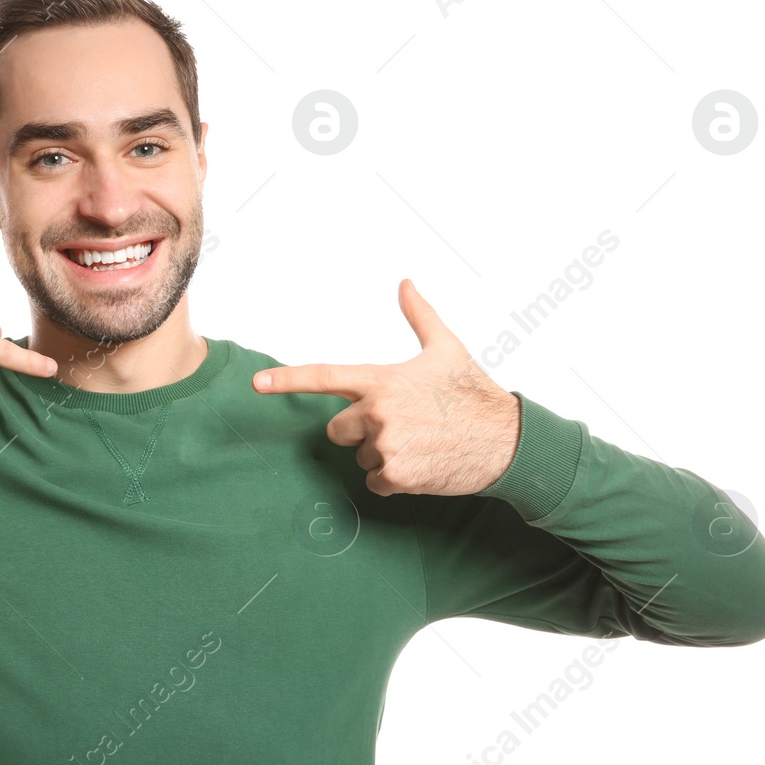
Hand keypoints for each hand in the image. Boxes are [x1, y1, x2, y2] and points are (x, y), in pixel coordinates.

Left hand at [253, 279, 520, 496]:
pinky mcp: (397, 476)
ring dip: (382, 453)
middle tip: (400, 424)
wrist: (506, 440)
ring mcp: (385, 446)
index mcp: (381, 380)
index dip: (286, 380)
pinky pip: (375, 481)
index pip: (324, 377)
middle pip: (336, 429)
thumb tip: (405, 283)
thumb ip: (419, 315)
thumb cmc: (473, 392)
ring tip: (419, 441)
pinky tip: (422, 464)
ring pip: (360, 456)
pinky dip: (394, 478)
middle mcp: (377, 412)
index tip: (257, 384)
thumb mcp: (446, 348)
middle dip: (359, 429)